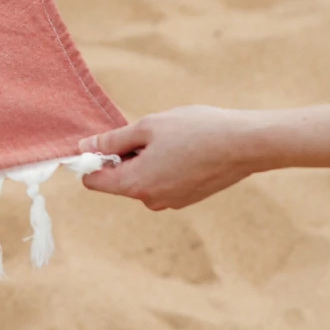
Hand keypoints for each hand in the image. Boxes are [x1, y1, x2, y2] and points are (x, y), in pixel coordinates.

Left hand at [78, 105, 261, 209]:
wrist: (244, 144)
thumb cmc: (195, 130)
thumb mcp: (147, 127)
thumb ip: (113, 140)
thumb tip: (84, 146)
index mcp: (136, 185)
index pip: (94, 182)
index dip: (92, 160)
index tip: (105, 141)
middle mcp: (151, 201)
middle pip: (119, 180)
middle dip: (124, 157)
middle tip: (147, 133)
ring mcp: (171, 202)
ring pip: (142, 179)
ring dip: (146, 160)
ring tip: (171, 139)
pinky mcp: (188, 198)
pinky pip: (162, 182)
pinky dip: (164, 166)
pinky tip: (184, 148)